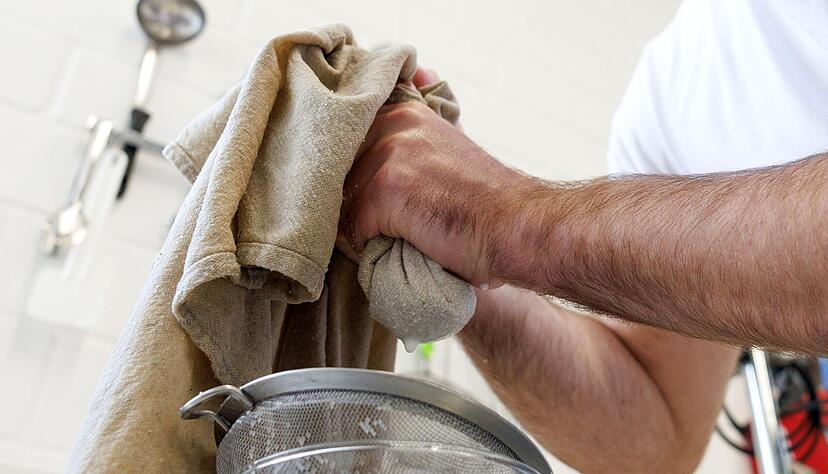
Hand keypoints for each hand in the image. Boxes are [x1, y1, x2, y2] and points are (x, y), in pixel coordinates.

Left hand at [338, 69, 540, 288]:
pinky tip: (399, 244)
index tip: (381, 198)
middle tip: (388, 222)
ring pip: (343, 202)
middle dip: (354, 201)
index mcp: (405, 112)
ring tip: (398, 234)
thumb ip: (416, 127)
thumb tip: (415, 78)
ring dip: (361, 226)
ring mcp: (390, 153)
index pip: (347, 145)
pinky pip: (351, 227)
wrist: (515, 227)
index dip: (356, 176)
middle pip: (339, 173)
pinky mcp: (387, 188)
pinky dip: (368, 245)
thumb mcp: (448, 147)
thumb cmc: (482, 201)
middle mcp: (394, 124)